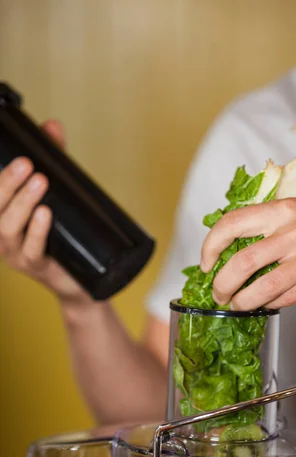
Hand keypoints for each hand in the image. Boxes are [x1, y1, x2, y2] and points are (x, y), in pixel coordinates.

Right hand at [0, 120, 90, 307]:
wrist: (78, 281)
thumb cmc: (61, 236)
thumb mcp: (57, 194)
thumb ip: (53, 162)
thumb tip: (52, 125)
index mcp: (0, 217)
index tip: (16, 155)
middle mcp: (1, 236)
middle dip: (8, 183)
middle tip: (27, 163)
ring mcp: (16, 253)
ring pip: (8, 228)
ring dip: (22, 203)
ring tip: (41, 182)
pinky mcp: (36, 267)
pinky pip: (32, 249)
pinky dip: (37, 231)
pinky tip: (45, 214)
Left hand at [200, 196, 295, 309]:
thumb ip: (271, 223)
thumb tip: (237, 245)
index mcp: (284, 210)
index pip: (232, 224)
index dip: (210, 246)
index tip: (205, 262)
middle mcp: (294, 232)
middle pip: (241, 262)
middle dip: (221, 284)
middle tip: (218, 293)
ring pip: (262, 288)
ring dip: (242, 301)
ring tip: (237, 305)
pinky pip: (287, 298)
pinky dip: (270, 304)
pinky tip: (265, 304)